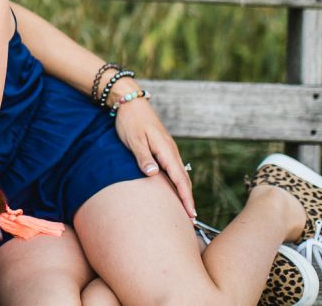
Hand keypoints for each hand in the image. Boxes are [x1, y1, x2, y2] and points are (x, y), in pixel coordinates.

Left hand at [114, 97, 195, 217]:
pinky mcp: (163, 147)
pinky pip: (174, 168)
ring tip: (185, 208)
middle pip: (183, 179)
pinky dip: (177, 181)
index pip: (179, 179)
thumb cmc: (130, 121)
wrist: (130, 102)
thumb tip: (153, 174)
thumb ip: (143, 158)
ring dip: (183, 191)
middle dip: (188, 198)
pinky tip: (174, 188)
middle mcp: (171, 151)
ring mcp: (168, 149)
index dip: (185, 198)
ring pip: (180, 174)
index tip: (191, 214)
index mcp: (166, 150)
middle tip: (191, 219)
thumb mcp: (134, 140)